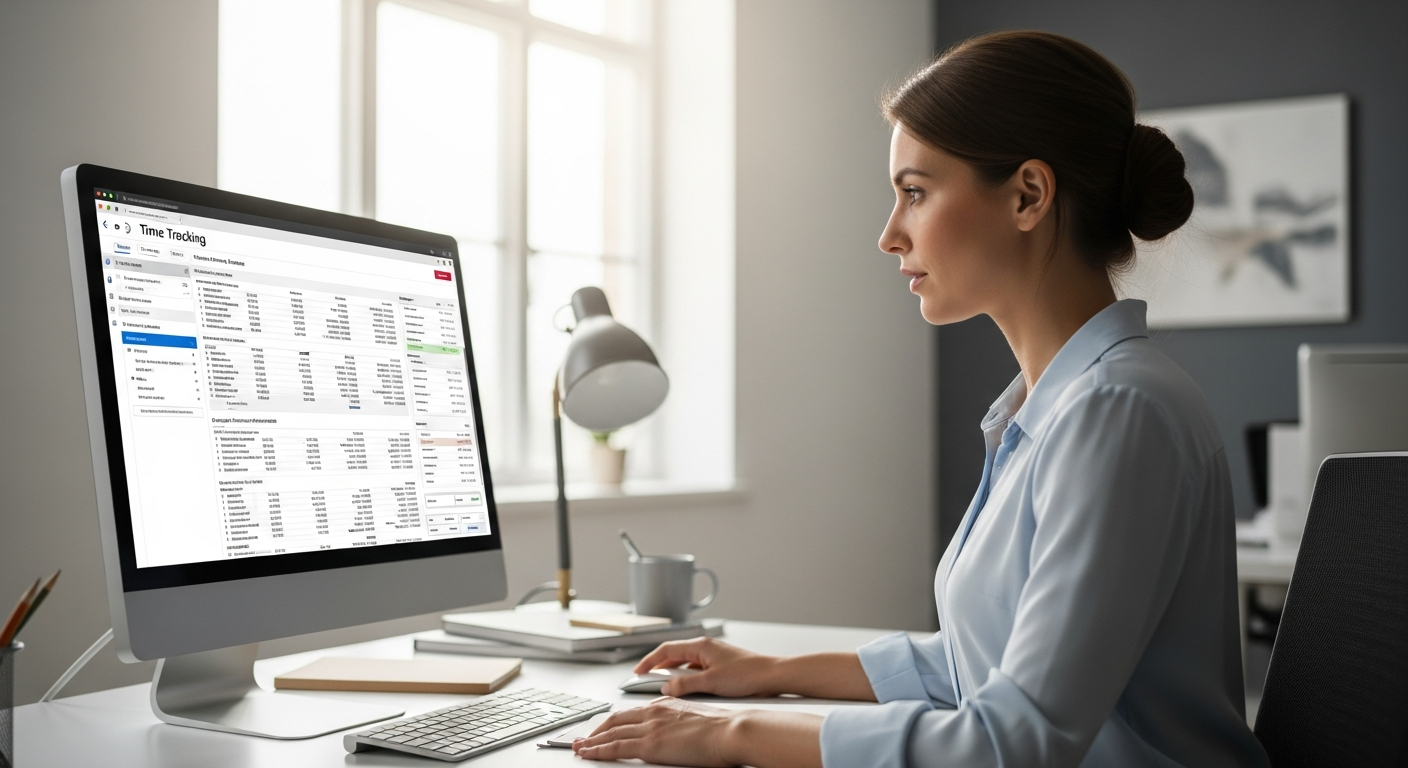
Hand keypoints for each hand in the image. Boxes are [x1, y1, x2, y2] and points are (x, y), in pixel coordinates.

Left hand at [573, 697, 740, 765]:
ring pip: (611, 732)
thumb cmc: (724, 728)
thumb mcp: (697, 718)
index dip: (614, 721)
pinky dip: (598, 750)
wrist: (733, 730)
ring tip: (579, 747)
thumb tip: (676, 733)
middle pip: (616, 719)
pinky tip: (588, 753)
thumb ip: (680, 722)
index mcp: (666, 705)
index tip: (605, 727)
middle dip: (597, 729)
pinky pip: (616, 747)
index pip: (632, 712)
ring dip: (591, 741)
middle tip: (584, 737)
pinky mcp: (650, 745)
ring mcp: (651, 728)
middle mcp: (654, 712)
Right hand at [634, 637, 781, 696]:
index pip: (666, 649)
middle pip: (674, 654)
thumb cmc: (747, 674)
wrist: (771, 675)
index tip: (638, 671)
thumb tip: (667, 688)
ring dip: (672, 672)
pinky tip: (685, 686)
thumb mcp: (710, 683)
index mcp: (700, 645)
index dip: (649, 661)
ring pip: (685, 662)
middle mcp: (706, 647)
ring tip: (662, 684)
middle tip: (645, 678)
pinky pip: (696, 667)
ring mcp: (713, 654)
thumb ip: (685, 685)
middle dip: (658, 666)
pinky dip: (686, 676)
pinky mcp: (720, 664)